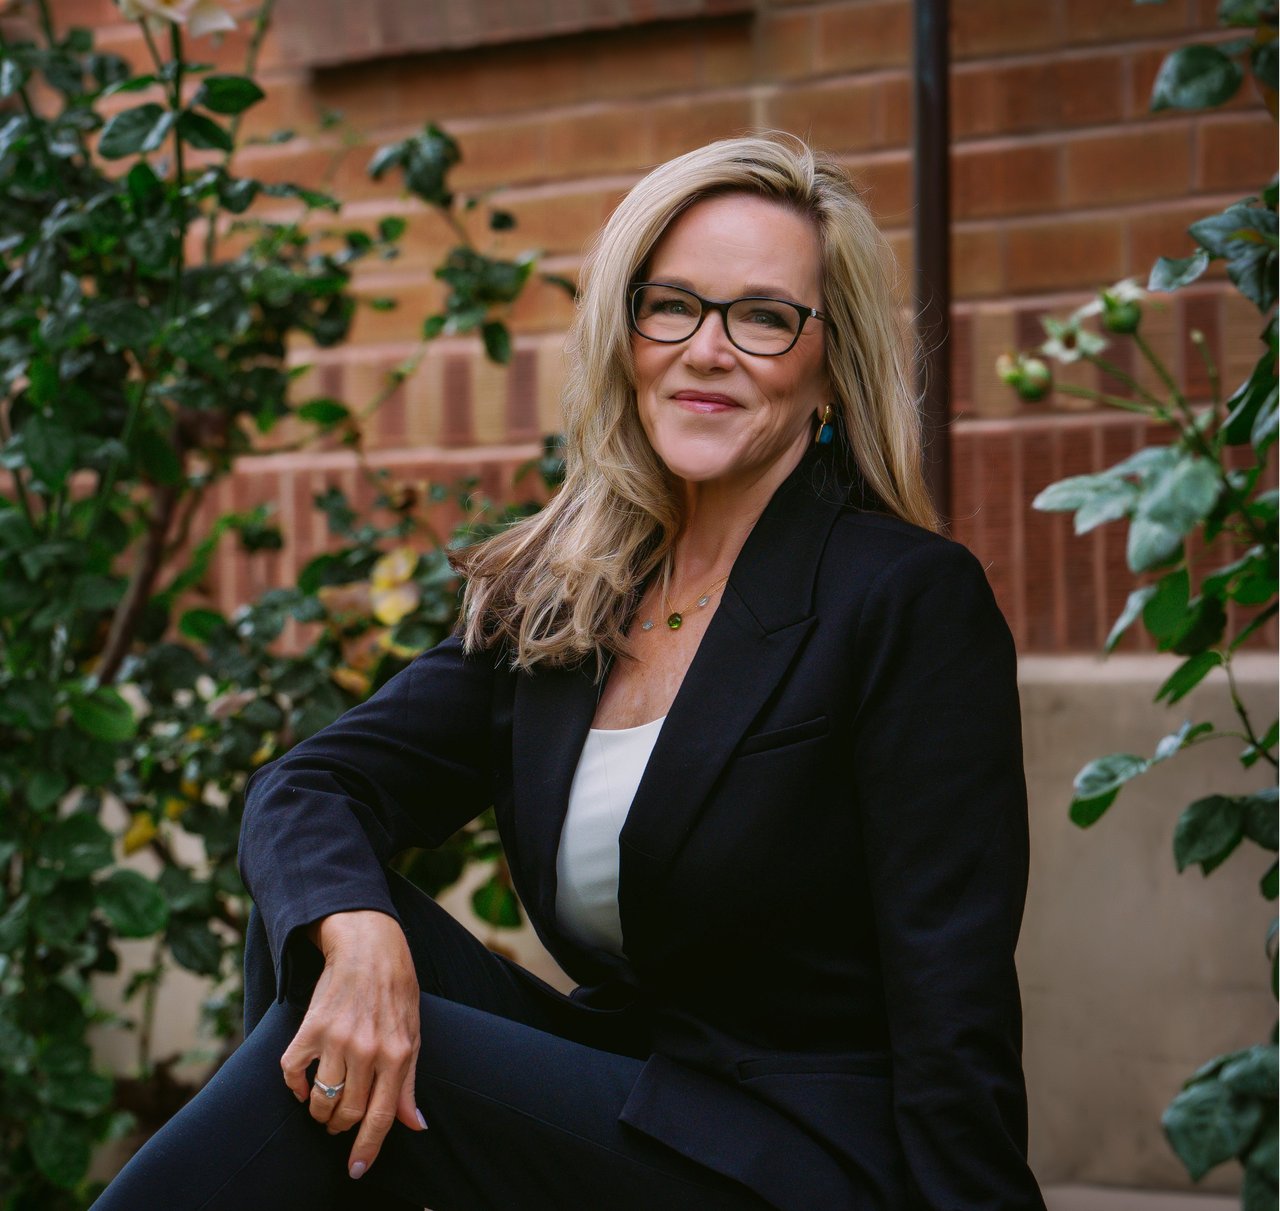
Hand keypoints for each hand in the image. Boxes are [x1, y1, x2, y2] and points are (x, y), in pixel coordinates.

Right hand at [280, 910, 427, 1178]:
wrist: (368, 945)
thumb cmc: (396, 988)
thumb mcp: (413, 1033)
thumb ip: (409, 1083)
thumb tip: (416, 1125)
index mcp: (397, 1053)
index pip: (382, 1116)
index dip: (368, 1148)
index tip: (357, 1170)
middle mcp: (368, 1050)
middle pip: (347, 1113)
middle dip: (341, 1127)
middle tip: (340, 1123)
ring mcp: (337, 1039)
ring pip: (321, 1100)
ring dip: (321, 1111)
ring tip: (325, 1105)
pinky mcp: (311, 1028)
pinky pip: (292, 1073)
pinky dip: (295, 1088)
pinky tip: (304, 1086)